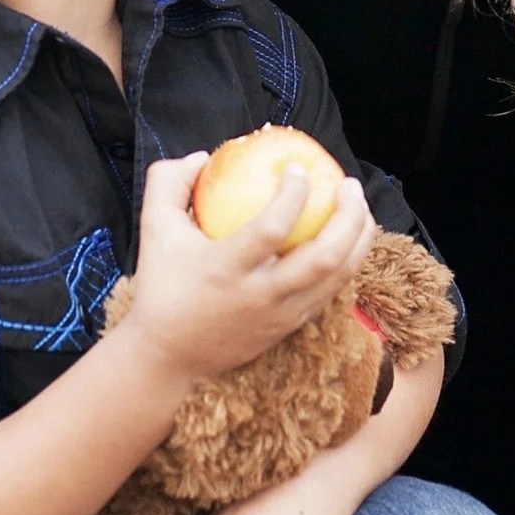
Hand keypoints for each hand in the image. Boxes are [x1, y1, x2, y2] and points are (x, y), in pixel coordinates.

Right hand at [124, 153, 376, 382]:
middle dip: (348, 217)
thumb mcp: (153, 229)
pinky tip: (348, 240)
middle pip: (323, 258)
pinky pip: (330, 293)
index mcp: (225, 269)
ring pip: (337, 278)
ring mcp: (279, 316)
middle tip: (349, 185)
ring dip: (358, 239)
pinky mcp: (289, 328)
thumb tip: (202, 157)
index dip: (293, 195)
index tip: (299, 169)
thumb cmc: (162, 286)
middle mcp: (259, 296)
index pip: (271, 229)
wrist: (167, 357)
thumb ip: (168, 183)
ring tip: (361, 208)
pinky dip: (346, 264)